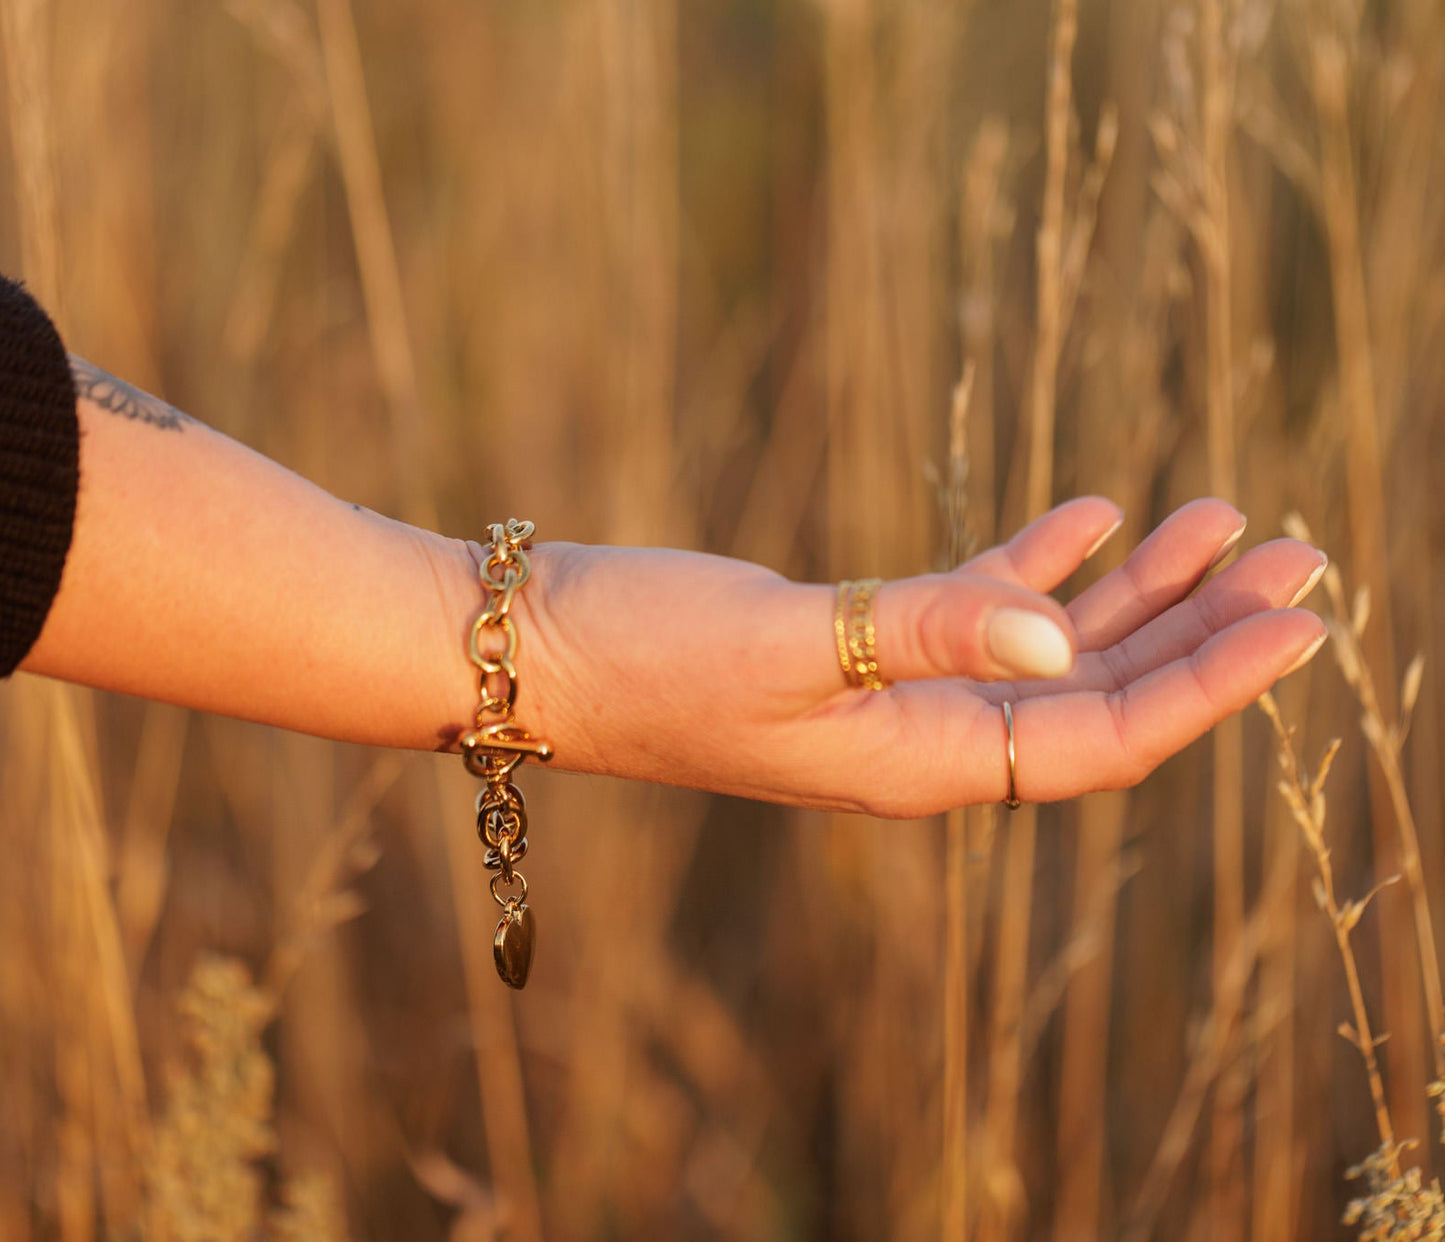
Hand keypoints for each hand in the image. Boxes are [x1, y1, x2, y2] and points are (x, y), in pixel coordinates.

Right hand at [516, 497, 1327, 816]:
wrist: (541, 650)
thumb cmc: (647, 654)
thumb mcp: (786, 642)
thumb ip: (925, 633)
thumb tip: (1056, 636)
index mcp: (919, 765)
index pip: (1100, 740)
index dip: (1209, 686)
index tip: (1303, 622)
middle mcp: (922, 744)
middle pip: (1096, 696)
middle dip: (1201, 634)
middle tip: (1303, 558)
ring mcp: (892, 697)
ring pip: (1047, 651)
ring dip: (1136, 595)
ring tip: (1224, 525)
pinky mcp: (857, 645)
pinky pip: (977, 613)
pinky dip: (1040, 568)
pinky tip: (1097, 520)